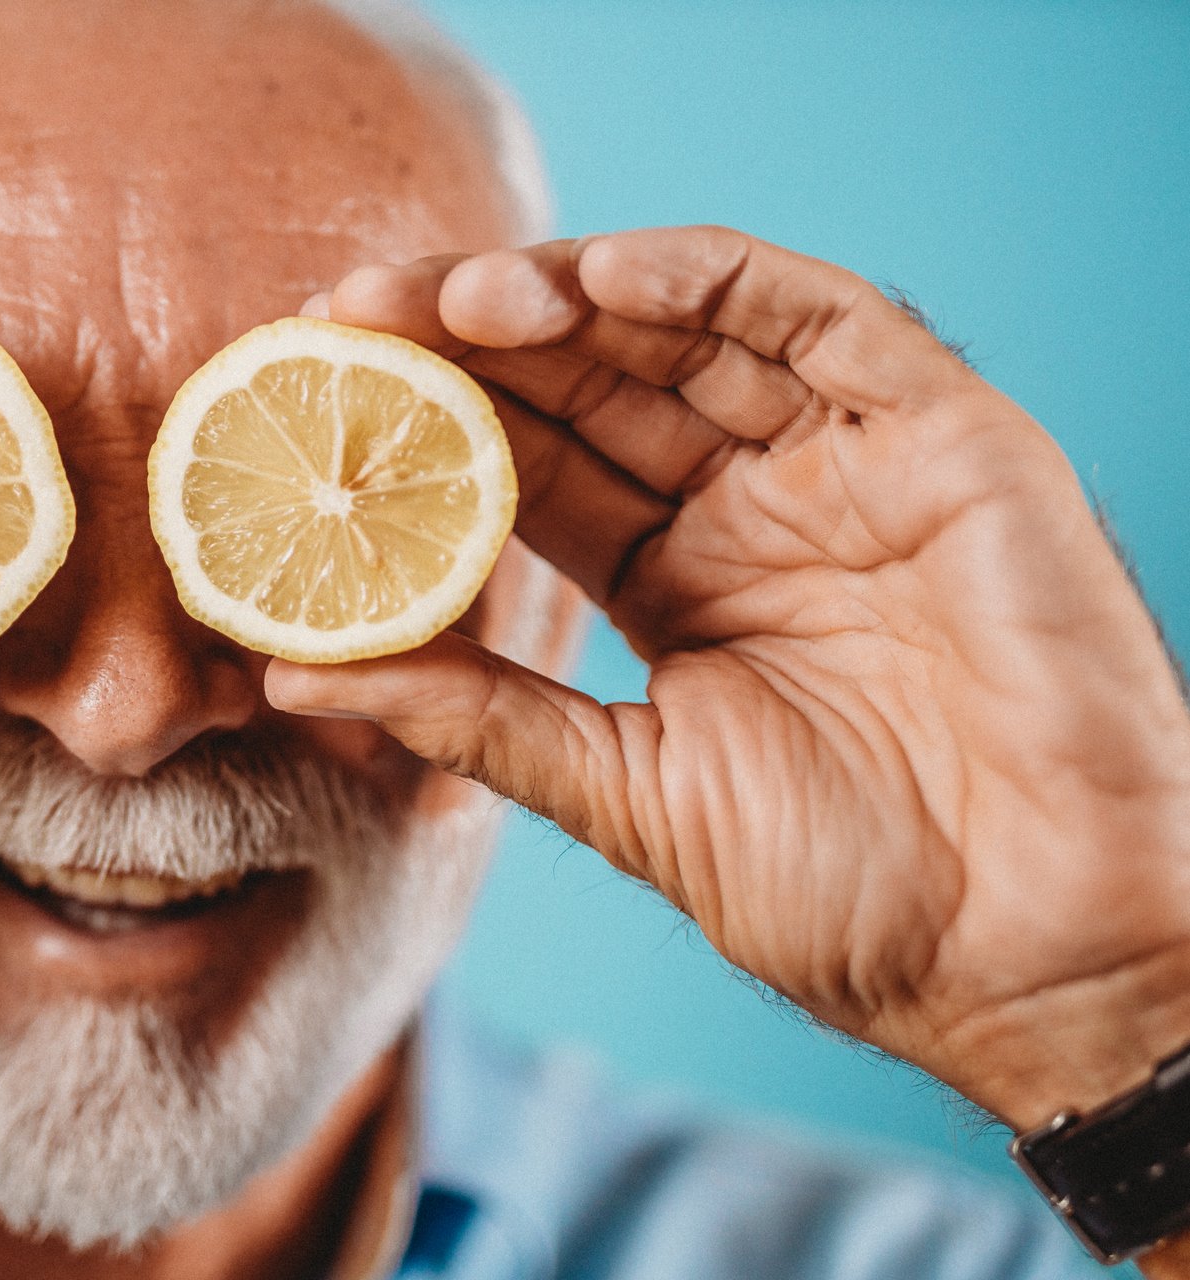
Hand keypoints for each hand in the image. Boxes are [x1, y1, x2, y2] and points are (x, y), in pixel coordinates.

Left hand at [271, 227, 1189, 1131]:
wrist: (1025, 960)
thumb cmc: (846, 897)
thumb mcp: (624, 791)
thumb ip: (476, 715)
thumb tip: (292, 676)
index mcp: (679, 580)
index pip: (537, 465)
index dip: (433, 420)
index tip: (321, 389)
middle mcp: (755, 507)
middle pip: (596, 383)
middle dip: (475, 341)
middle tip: (355, 315)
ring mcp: (850, 467)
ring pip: (693, 332)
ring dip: (573, 297)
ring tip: (461, 299)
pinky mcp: (947, 443)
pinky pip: (829, 324)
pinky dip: (720, 284)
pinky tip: (605, 280)